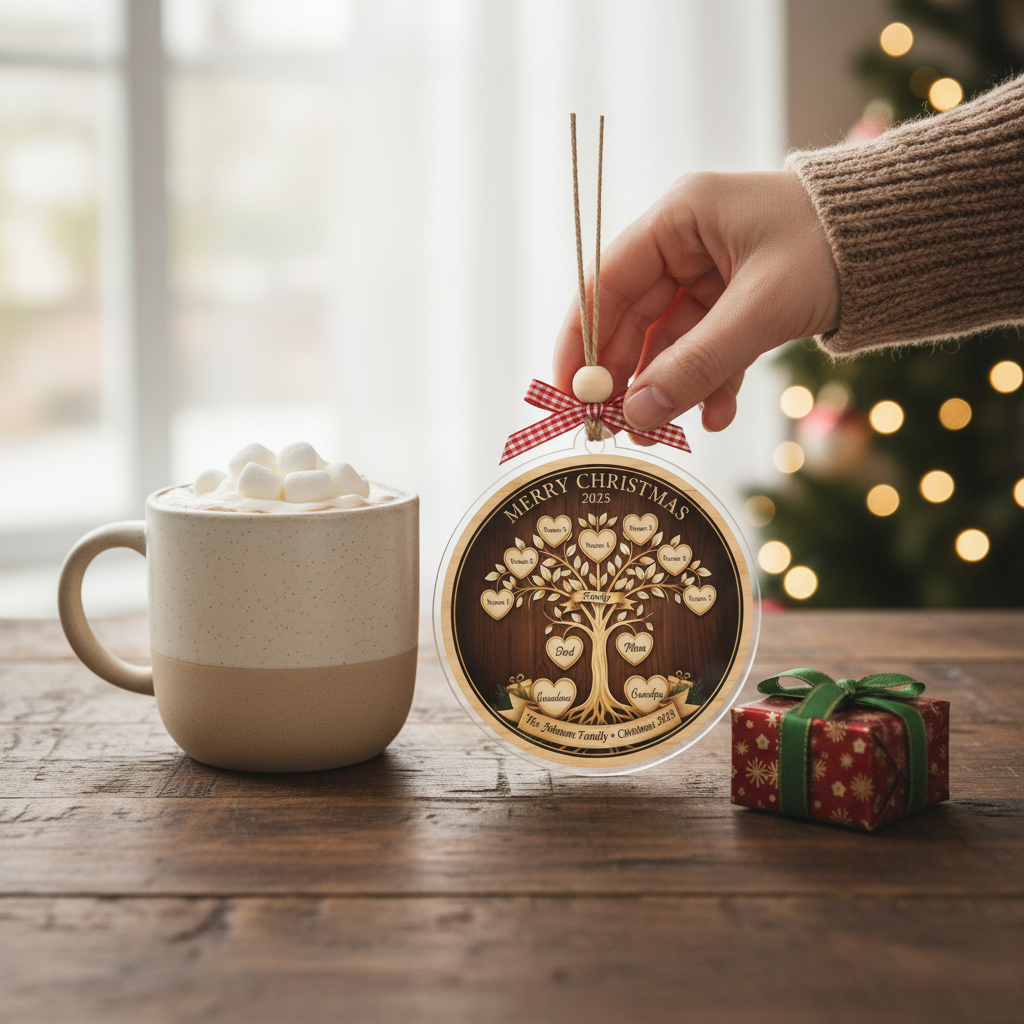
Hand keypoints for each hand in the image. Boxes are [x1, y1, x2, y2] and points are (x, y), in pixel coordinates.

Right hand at [552, 170, 839, 435]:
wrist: (904, 243)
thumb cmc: (833, 248)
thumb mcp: (760, 309)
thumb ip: (696, 364)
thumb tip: (637, 416)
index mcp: (679, 218)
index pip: (605, 281)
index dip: (580, 338)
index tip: (569, 390)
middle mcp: (686, 244)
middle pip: (632, 318)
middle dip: (626, 375)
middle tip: (615, 426)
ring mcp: (710, 277)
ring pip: (669, 342)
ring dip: (668, 388)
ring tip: (662, 434)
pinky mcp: (737, 305)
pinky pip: (707, 350)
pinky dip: (708, 385)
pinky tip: (715, 416)